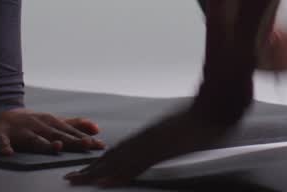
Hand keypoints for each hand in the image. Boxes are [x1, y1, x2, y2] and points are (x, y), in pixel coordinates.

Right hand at [0, 108, 104, 155]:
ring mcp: (19, 130)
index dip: (85, 139)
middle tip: (87, 144)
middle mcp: (37, 125)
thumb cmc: (31, 122)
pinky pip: (1, 141)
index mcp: (50, 123)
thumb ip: (74, 125)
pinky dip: (4, 147)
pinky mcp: (0, 134)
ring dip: (45, 143)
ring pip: (33, 138)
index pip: (71, 132)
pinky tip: (8, 153)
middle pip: (57, 135)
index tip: (100, 145)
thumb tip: (97, 129)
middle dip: (72, 140)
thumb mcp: (53, 122)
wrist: (0, 116)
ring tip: (57, 147)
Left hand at [65, 106, 234, 186]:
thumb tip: (167, 142)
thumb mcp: (185, 129)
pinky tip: (104, 182)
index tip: (85, 170)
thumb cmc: (205, 116)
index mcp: (150, 134)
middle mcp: (147, 137)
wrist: (217, 103)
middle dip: (91, 169)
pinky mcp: (161, 148)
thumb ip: (171, 136)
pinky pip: (135, 165)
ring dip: (96, 173)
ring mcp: (153, 142)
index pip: (120, 151)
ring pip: (118, 161)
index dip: (100, 161)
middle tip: (69, 179)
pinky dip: (118, 174)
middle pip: (113, 156)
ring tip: (77, 181)